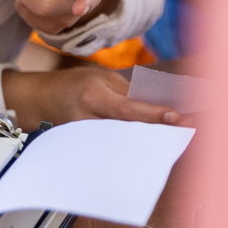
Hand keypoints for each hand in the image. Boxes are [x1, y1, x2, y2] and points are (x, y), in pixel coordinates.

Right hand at [1, 67, 181, 130]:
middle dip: (156, 132)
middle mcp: (85, 119)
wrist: (43, 99)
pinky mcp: (83, 148)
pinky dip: (131, 147)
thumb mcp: (102, 78)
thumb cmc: (75, 84)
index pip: (126, 109)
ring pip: (121, 144)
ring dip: (147, 142)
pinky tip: (148, 148)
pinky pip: (111, 149)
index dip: (152, 114)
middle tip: (185, 131)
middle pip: (127, 131)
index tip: (177, 117)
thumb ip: (128, 94)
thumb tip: (158, 109)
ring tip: (171, 141)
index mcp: (91, 96)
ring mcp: (83, 137)